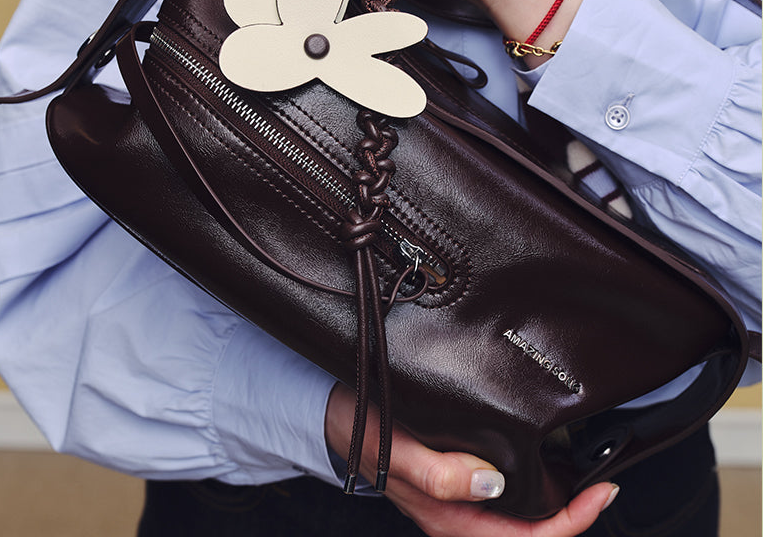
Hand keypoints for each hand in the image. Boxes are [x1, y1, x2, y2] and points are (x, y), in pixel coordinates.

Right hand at [324, 384, 617, 536]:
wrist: (334, 413)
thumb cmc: (360, 427)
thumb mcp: (394, 447)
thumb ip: (437, 474)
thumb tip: (492, 485)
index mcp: (448, 516)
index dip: (570, 523)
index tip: (599, 492)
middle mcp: (458, 514)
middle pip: (528, 534)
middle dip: (573, 517)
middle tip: (603, 482)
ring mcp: (458, 500)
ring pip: (519, 519)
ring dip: (556, 505)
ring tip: (585, 475)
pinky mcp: (455, 479)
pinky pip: (503, 498)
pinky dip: (533, 487)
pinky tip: (543, 462)